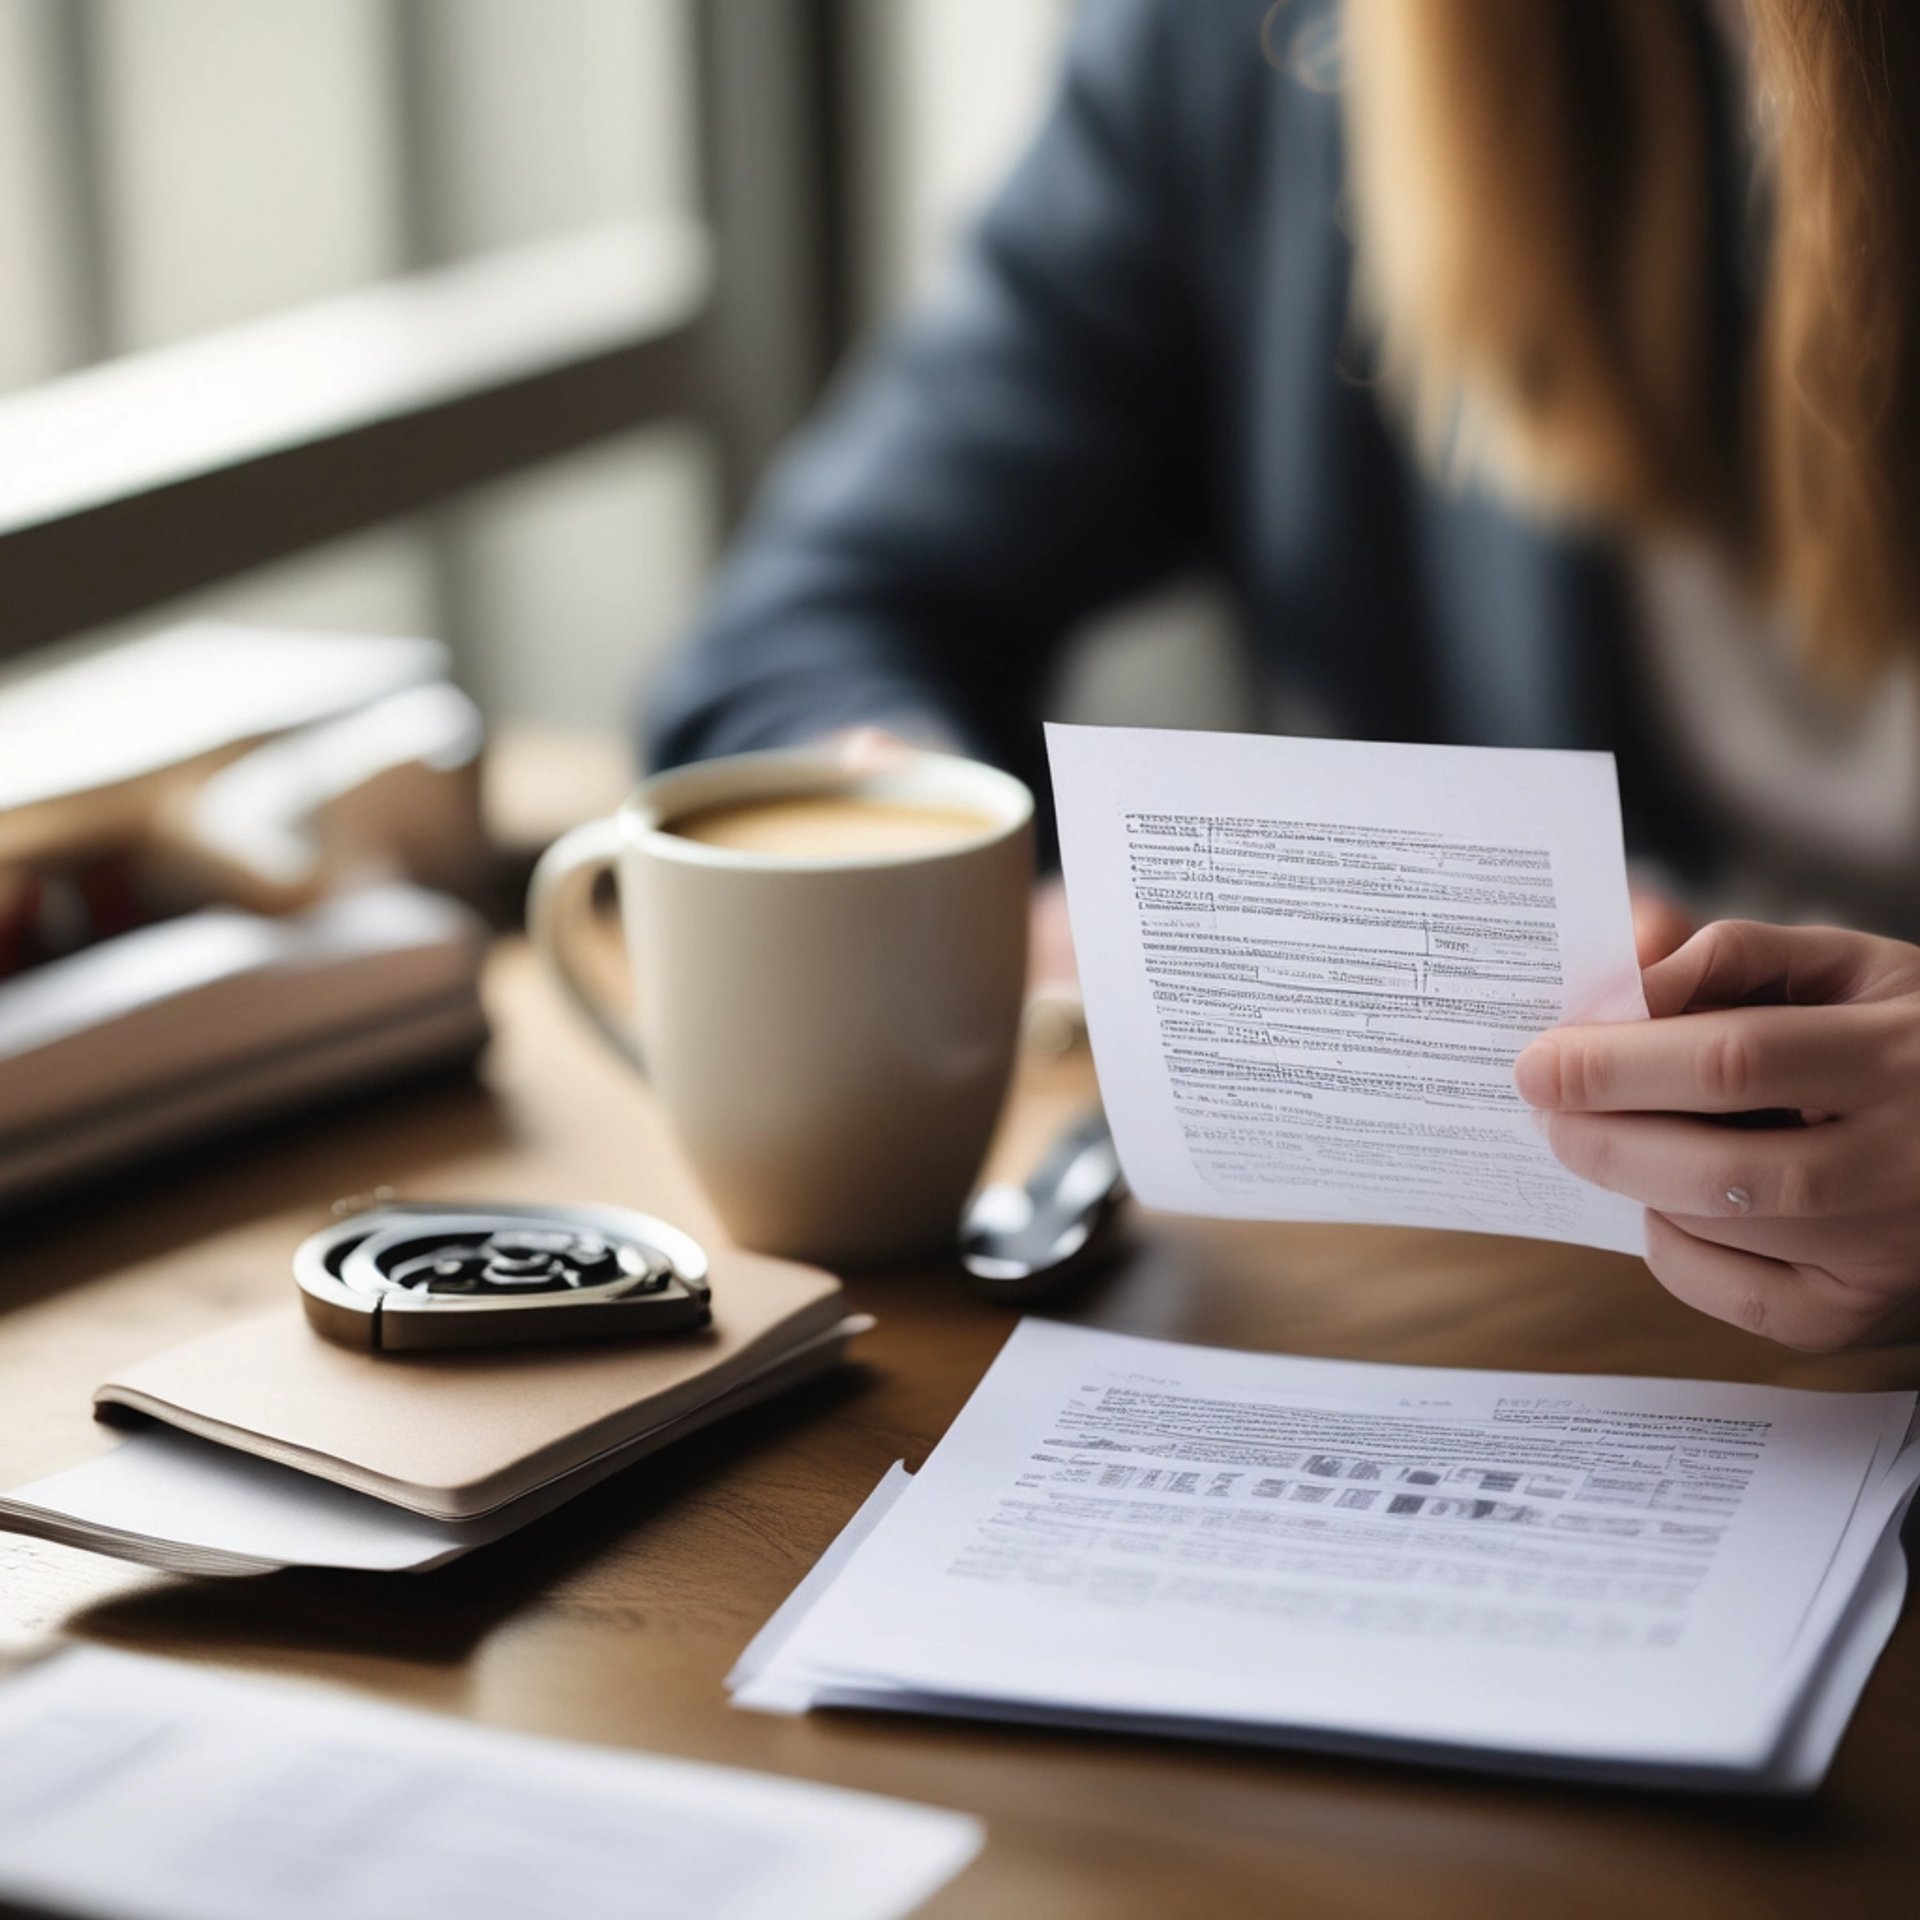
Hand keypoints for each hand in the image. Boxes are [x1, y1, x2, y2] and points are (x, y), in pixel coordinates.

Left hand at [1516, 921, 1919, 1350]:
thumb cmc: (1896, 1033)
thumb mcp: (1838, 964)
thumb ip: (1726, 954)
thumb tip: (1621, 975)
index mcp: (1898, 1055)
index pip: (1732, 1061)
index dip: (1618, 1064)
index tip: (1538, 1061)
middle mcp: (1904, 1163)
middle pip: (1718, 1166)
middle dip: (1603, 1136)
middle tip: (1544, 1109)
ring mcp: (1887, 1249)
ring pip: (1718, 1228)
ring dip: (1632, 1182)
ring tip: (1599, 1138)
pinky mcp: (1857, 1309)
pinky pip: (1734, 1296)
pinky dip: (1673, 1250)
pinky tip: (1667, 1203)